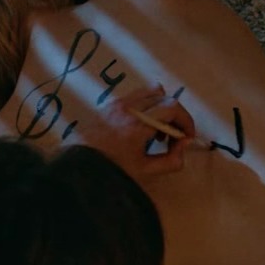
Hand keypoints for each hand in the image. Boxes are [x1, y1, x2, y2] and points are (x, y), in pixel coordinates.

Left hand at [71, 87, 194, 180]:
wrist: (77, 168)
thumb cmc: (112, 172)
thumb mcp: (145, 171)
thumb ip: (171, 161)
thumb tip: (182, 146)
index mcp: (138, 125)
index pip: (172, 108)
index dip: (186, 121)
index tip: (187, 137)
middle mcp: (128, 108)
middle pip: (164, 97)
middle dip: (176, 116)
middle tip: (174, 138)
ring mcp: (117, 104)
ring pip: (150, 92)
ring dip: (161, 108)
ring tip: (157, 132)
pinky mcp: (109, 105)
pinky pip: (136, 96)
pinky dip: (147, 107)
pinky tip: (142, 128)